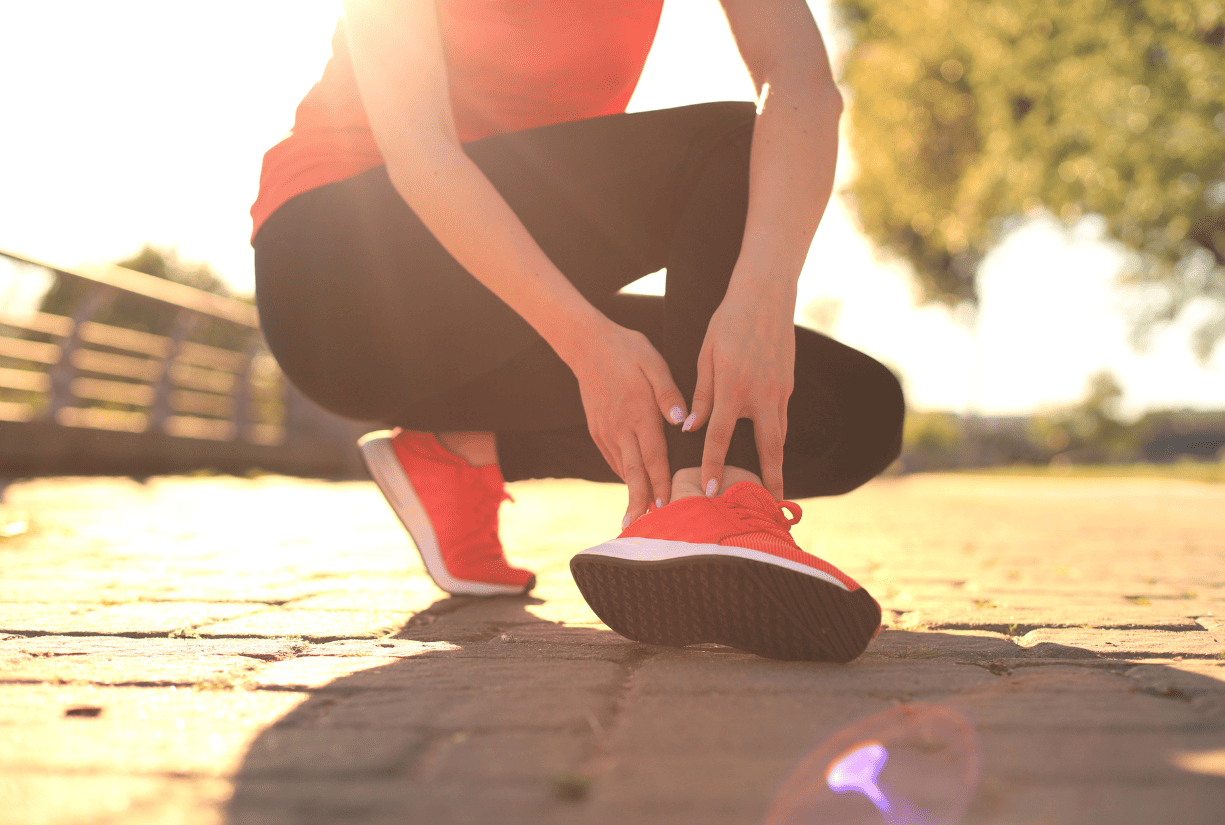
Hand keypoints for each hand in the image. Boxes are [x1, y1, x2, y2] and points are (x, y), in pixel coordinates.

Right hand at [568, 317, 687, 524]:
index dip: (660, 483)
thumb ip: (669, 393)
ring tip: (638, 517)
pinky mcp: (597, 429)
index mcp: (639, 413)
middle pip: (633, 472)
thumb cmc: (627, 350)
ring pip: (621, 468)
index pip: (653, 456)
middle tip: (642, 528)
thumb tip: (683, 420)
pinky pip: (612, 457)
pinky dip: (623, 473)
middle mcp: (621, 427)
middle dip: (640, 501)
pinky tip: (632, 485)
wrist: (586, 345)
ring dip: (631, 492)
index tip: (665, 506)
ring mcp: (606, 430)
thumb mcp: (653, 363)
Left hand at [687, 291, 794, 499]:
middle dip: (768, 481)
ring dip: (777, 465)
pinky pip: (782, 419)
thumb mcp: (706, 355)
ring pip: (779, 437)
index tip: (709, 491)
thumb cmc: (728, 323)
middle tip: (769, 507)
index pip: (719, 437)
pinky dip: (777, 439)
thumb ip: (701, 395)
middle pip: (768, 449)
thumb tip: (690, 427)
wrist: (765, 296)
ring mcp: (779, 391)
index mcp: (733, 388)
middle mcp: (760, 395)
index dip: (712, 466)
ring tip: (773, 490)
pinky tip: (772, 453)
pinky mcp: (787, 385)